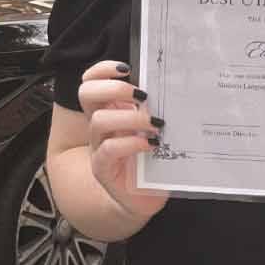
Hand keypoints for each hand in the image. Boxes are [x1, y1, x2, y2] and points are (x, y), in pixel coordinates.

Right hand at [77, 60, 169, 222]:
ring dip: (130, 118)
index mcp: (111, 108)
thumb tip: (177, 80)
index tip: (127, 68)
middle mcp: (100, 125)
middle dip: (114, 88)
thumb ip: (156, 106)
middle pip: (87, 93)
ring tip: (155, 125)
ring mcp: (98, 146)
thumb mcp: (154, 126)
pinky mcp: (103, 169)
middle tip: (142, 96)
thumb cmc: (152, 157)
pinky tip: (151, 145)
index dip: (103, 70)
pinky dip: (131, 143)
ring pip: (99, 121)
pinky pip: (108, 150)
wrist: (144, 196)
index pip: (91, 80)